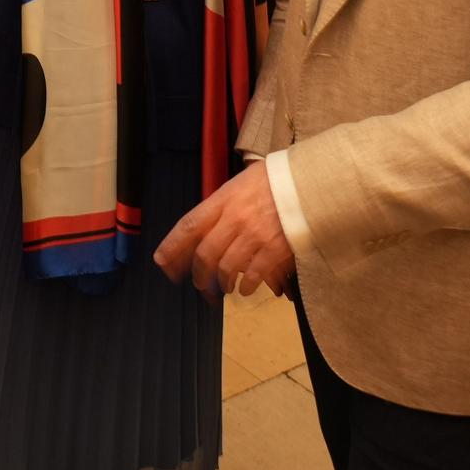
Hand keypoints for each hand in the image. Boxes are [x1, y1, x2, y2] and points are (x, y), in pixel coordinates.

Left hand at [154, 160, 294, 298]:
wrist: (308, 182)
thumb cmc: (272, 181)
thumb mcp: (239, 184)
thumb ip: (221, 206)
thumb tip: (203, 227)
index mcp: (223, 200)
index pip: (189, 225)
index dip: (172, 246)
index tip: (162, 262)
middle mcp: (234, 219)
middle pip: (205, 254)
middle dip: (198, 275)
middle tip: (199, 284)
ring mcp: (254, 236)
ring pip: (226, 268)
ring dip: (222, 283)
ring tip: (224, 287)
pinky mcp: (274, 250)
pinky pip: (253, 276)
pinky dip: (247, 286)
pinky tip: (246, 288)